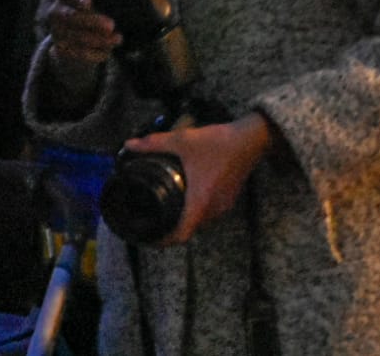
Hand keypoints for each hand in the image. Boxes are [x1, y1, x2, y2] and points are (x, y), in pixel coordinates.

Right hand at [43, 0, 120, 68]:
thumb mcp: (95, 1)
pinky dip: (96, 53)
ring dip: (100, 39)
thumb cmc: (91, 12)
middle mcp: (56, 12)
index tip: (90, 1)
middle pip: (72, 16)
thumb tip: (114, 11)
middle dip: (93, 21)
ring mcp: (57, 32)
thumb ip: (102, 0)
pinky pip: (79, 53)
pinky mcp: (61, 49)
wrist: (74, 37)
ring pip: (78, 37)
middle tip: (111, 25)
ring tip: (117, 39)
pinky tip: (108, 50)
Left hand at [123, 113, 273, 245]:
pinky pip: (209, 212)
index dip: (163, 241)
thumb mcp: (182, 140)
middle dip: (171, 227)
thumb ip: (154, 144)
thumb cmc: (217, 143)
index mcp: (199, 202)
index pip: (181, 236)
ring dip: (185, 217)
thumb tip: (129, 145)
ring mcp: (224, 206)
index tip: (149, 237)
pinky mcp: (230, 199)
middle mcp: (213, 210)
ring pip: (200, 222)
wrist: (250, 139)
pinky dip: (197, 209)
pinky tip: (188, 195)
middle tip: (152, 218)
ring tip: (167, 206)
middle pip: (189, 230)